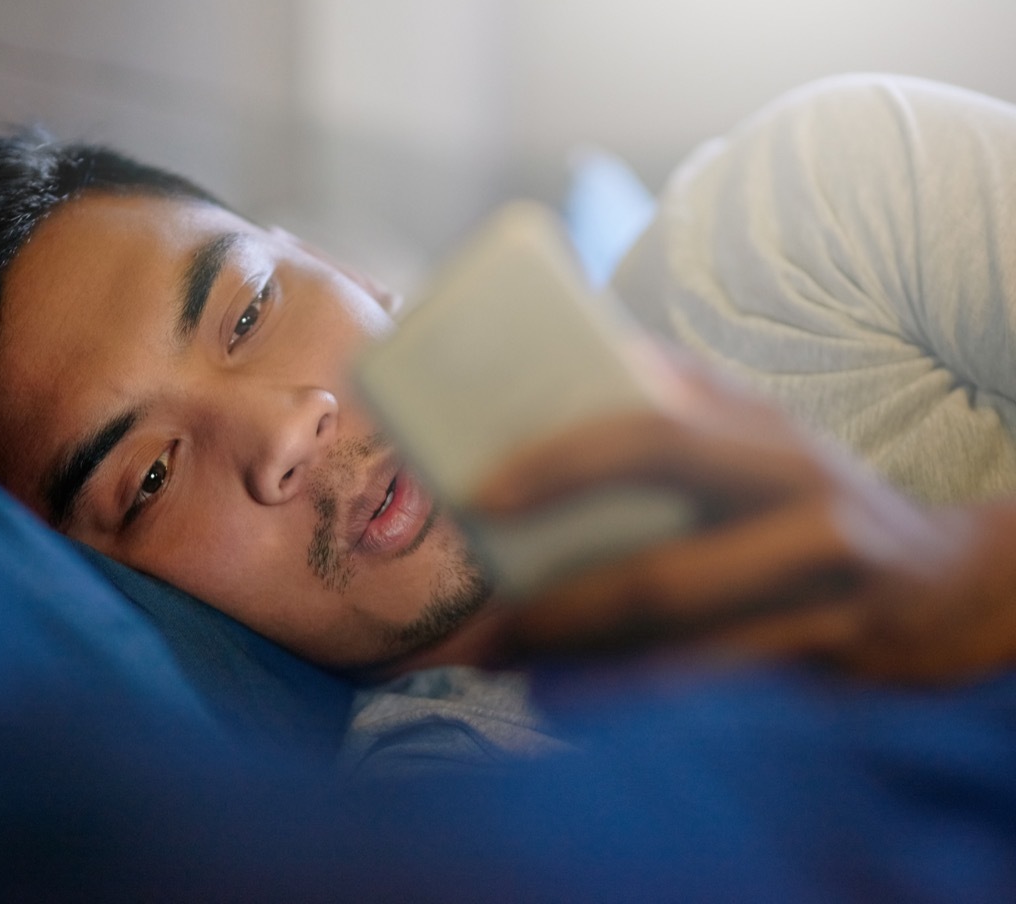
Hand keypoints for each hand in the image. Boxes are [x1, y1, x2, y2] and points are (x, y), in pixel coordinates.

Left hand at [470, 349, 1015, 683]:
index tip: (480, 494)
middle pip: (659, 562)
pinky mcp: (837, 646)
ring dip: (582, 651)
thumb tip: (566, 389)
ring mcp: (824, 574)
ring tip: (511, 664)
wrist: (951, 580)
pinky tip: (567, 698)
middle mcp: (796, 491)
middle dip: (558, 601)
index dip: (560, 461)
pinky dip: (632, 691)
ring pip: (679, 624)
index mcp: (761, 428)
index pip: (648, 430)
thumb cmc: (815, 503)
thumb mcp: (760, 444)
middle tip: (486, 624)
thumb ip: (681, 410)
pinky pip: (716, 676)